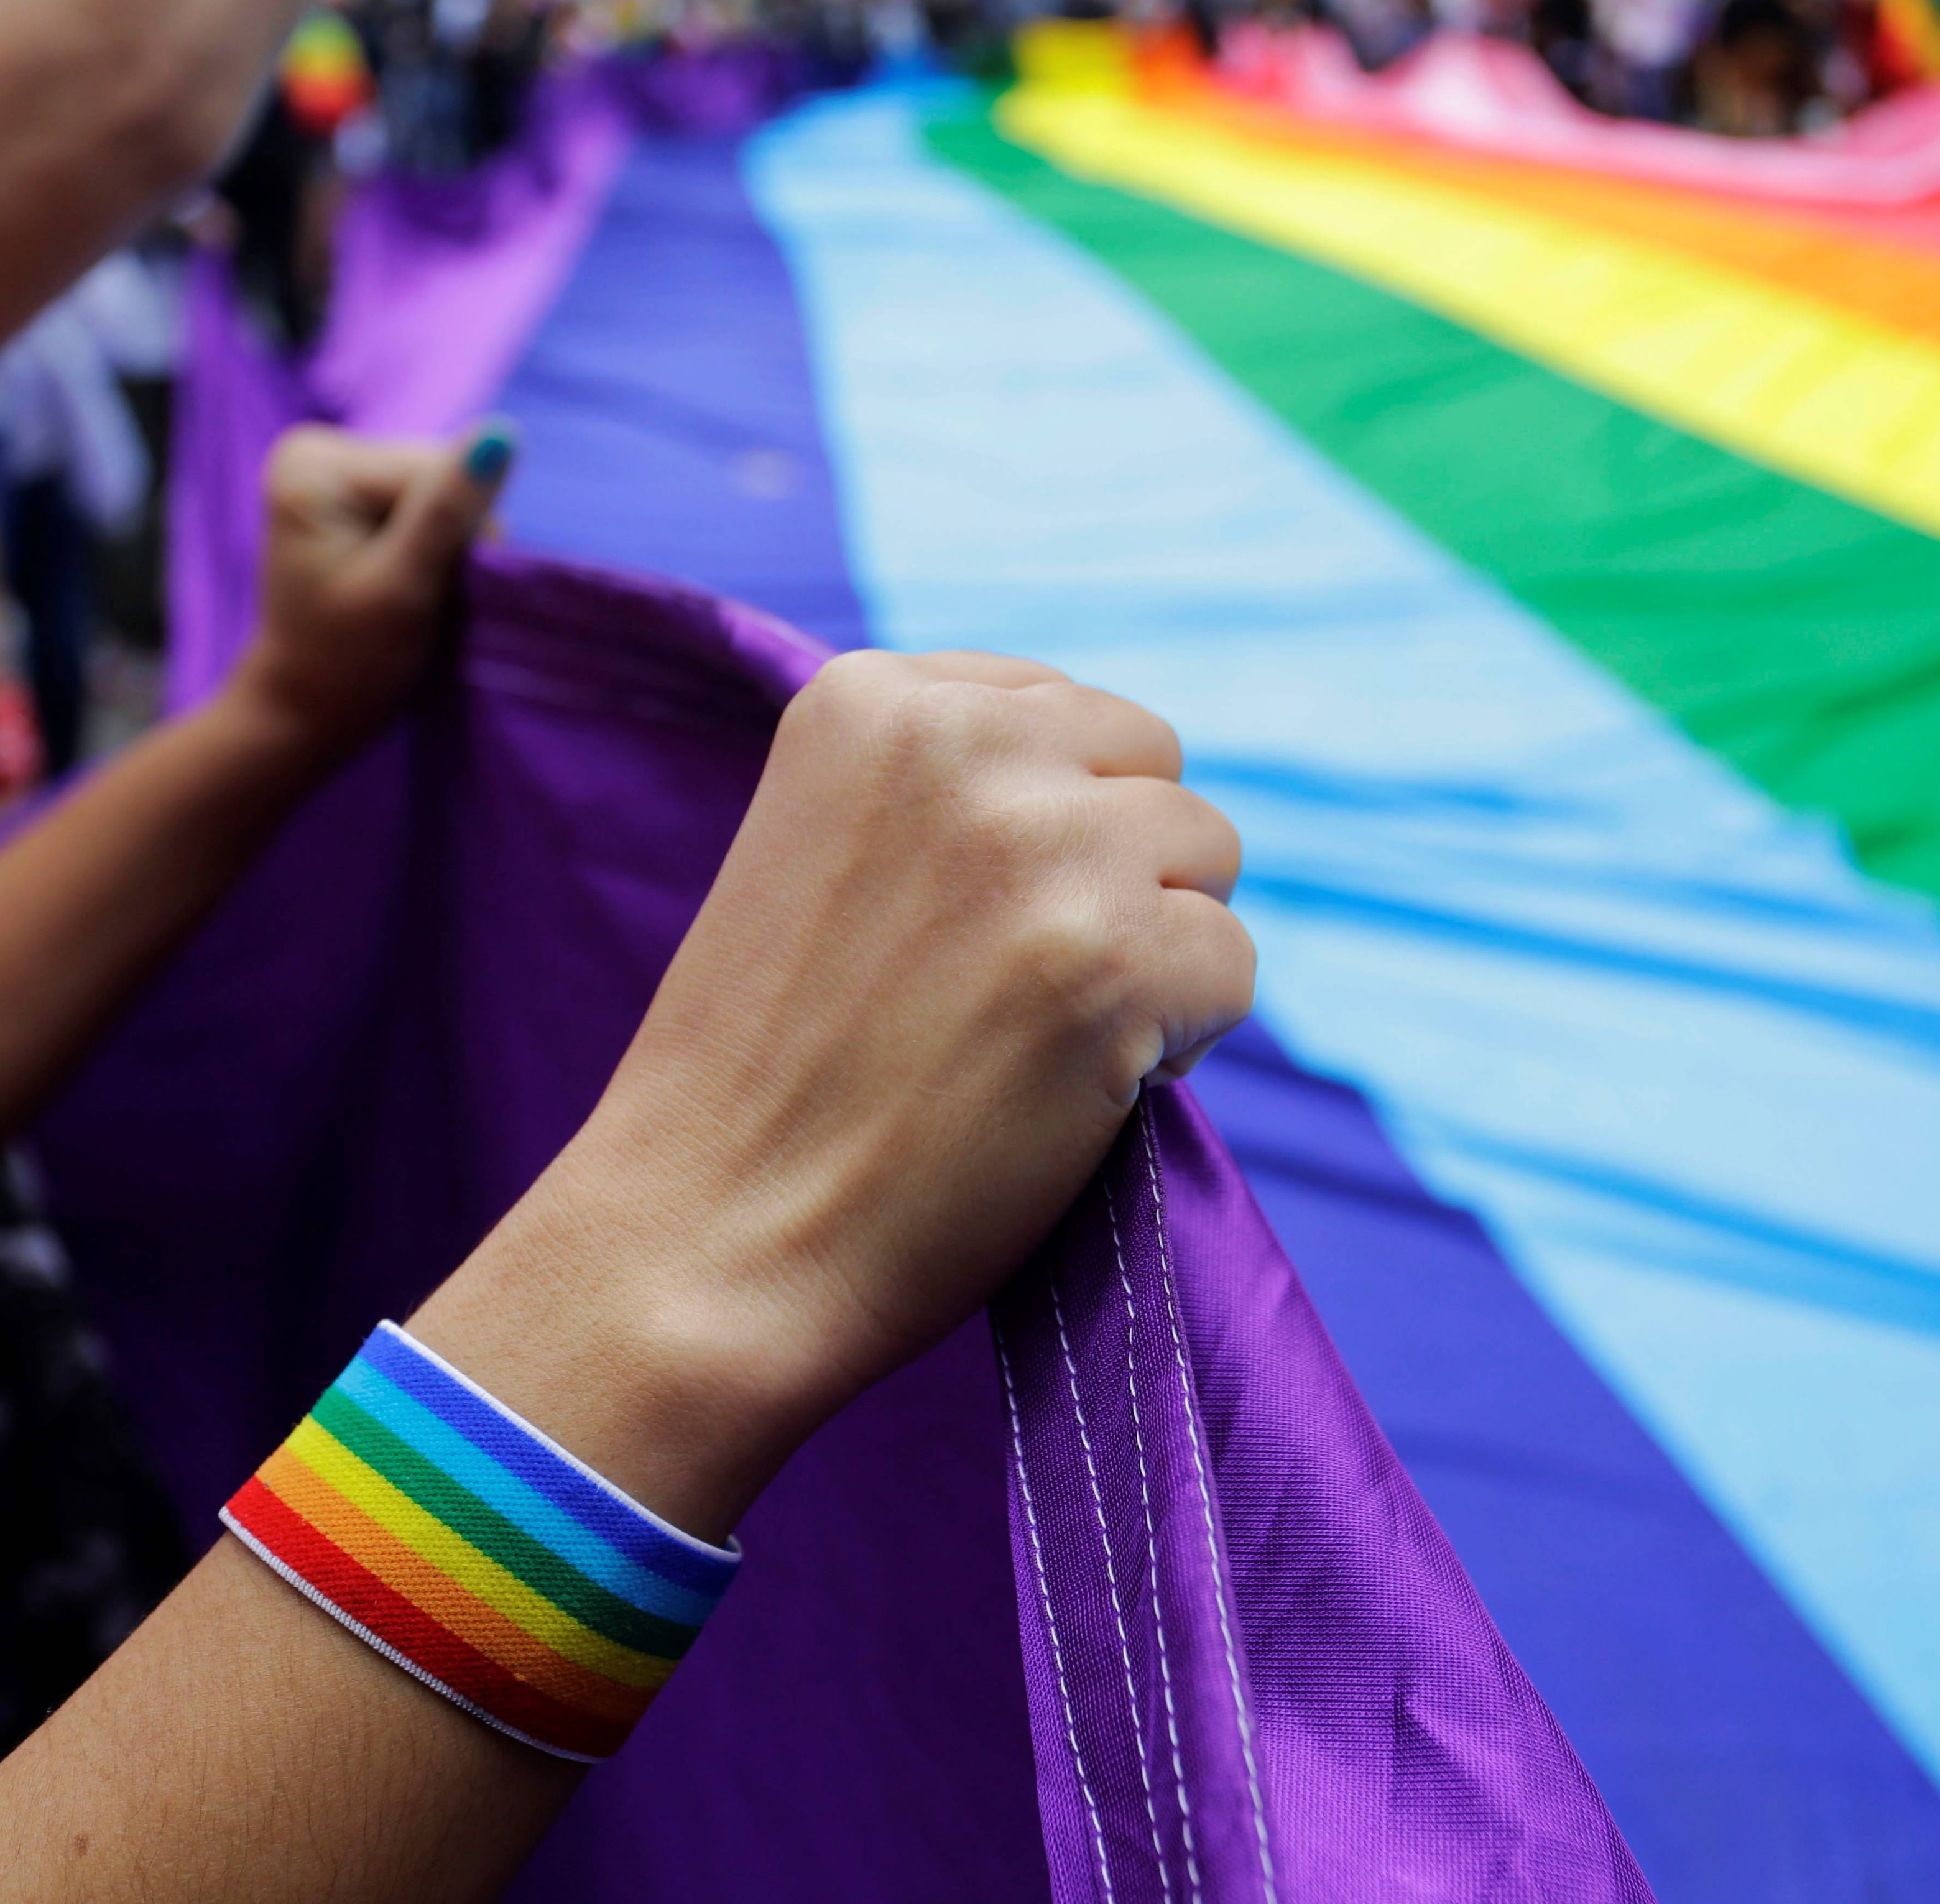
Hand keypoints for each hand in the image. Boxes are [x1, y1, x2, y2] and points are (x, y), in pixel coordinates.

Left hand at [225, 422, 509, 759]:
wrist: (307, 708)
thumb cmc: (350, 662)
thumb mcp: (405, 587)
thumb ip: (450, 509)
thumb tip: (502, 430)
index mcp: (315, 464)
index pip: (436, 468)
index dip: (461, 530)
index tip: (433, 588)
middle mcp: (316, 451)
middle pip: (437, 471)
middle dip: (451, 534)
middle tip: (424, 595)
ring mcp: (332, 471)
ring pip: (440, 488)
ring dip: (447, 542)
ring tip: (415, 592)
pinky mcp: (351, 493)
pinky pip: (426, 501)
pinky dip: (434, 544)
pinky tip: (411, 577)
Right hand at [410, 651, 1253, 1535]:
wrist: (707, 1243)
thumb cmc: (770, 1073)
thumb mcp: (828, 848)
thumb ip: (956, 786)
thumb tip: (1120, 781)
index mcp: (873, 695)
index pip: (1067, 713)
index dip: (1052, 828)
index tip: (970, 921)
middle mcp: (964, 742)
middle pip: (1154, 768)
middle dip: (1123, 873)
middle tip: (1017, 987)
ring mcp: (1042, 849)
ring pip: (1210, 858)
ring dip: (1158, 952)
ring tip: (1040, 1037)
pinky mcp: (1113, 962)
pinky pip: (1232, 966)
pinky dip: (1183, 1039)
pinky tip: (1078, 1089)